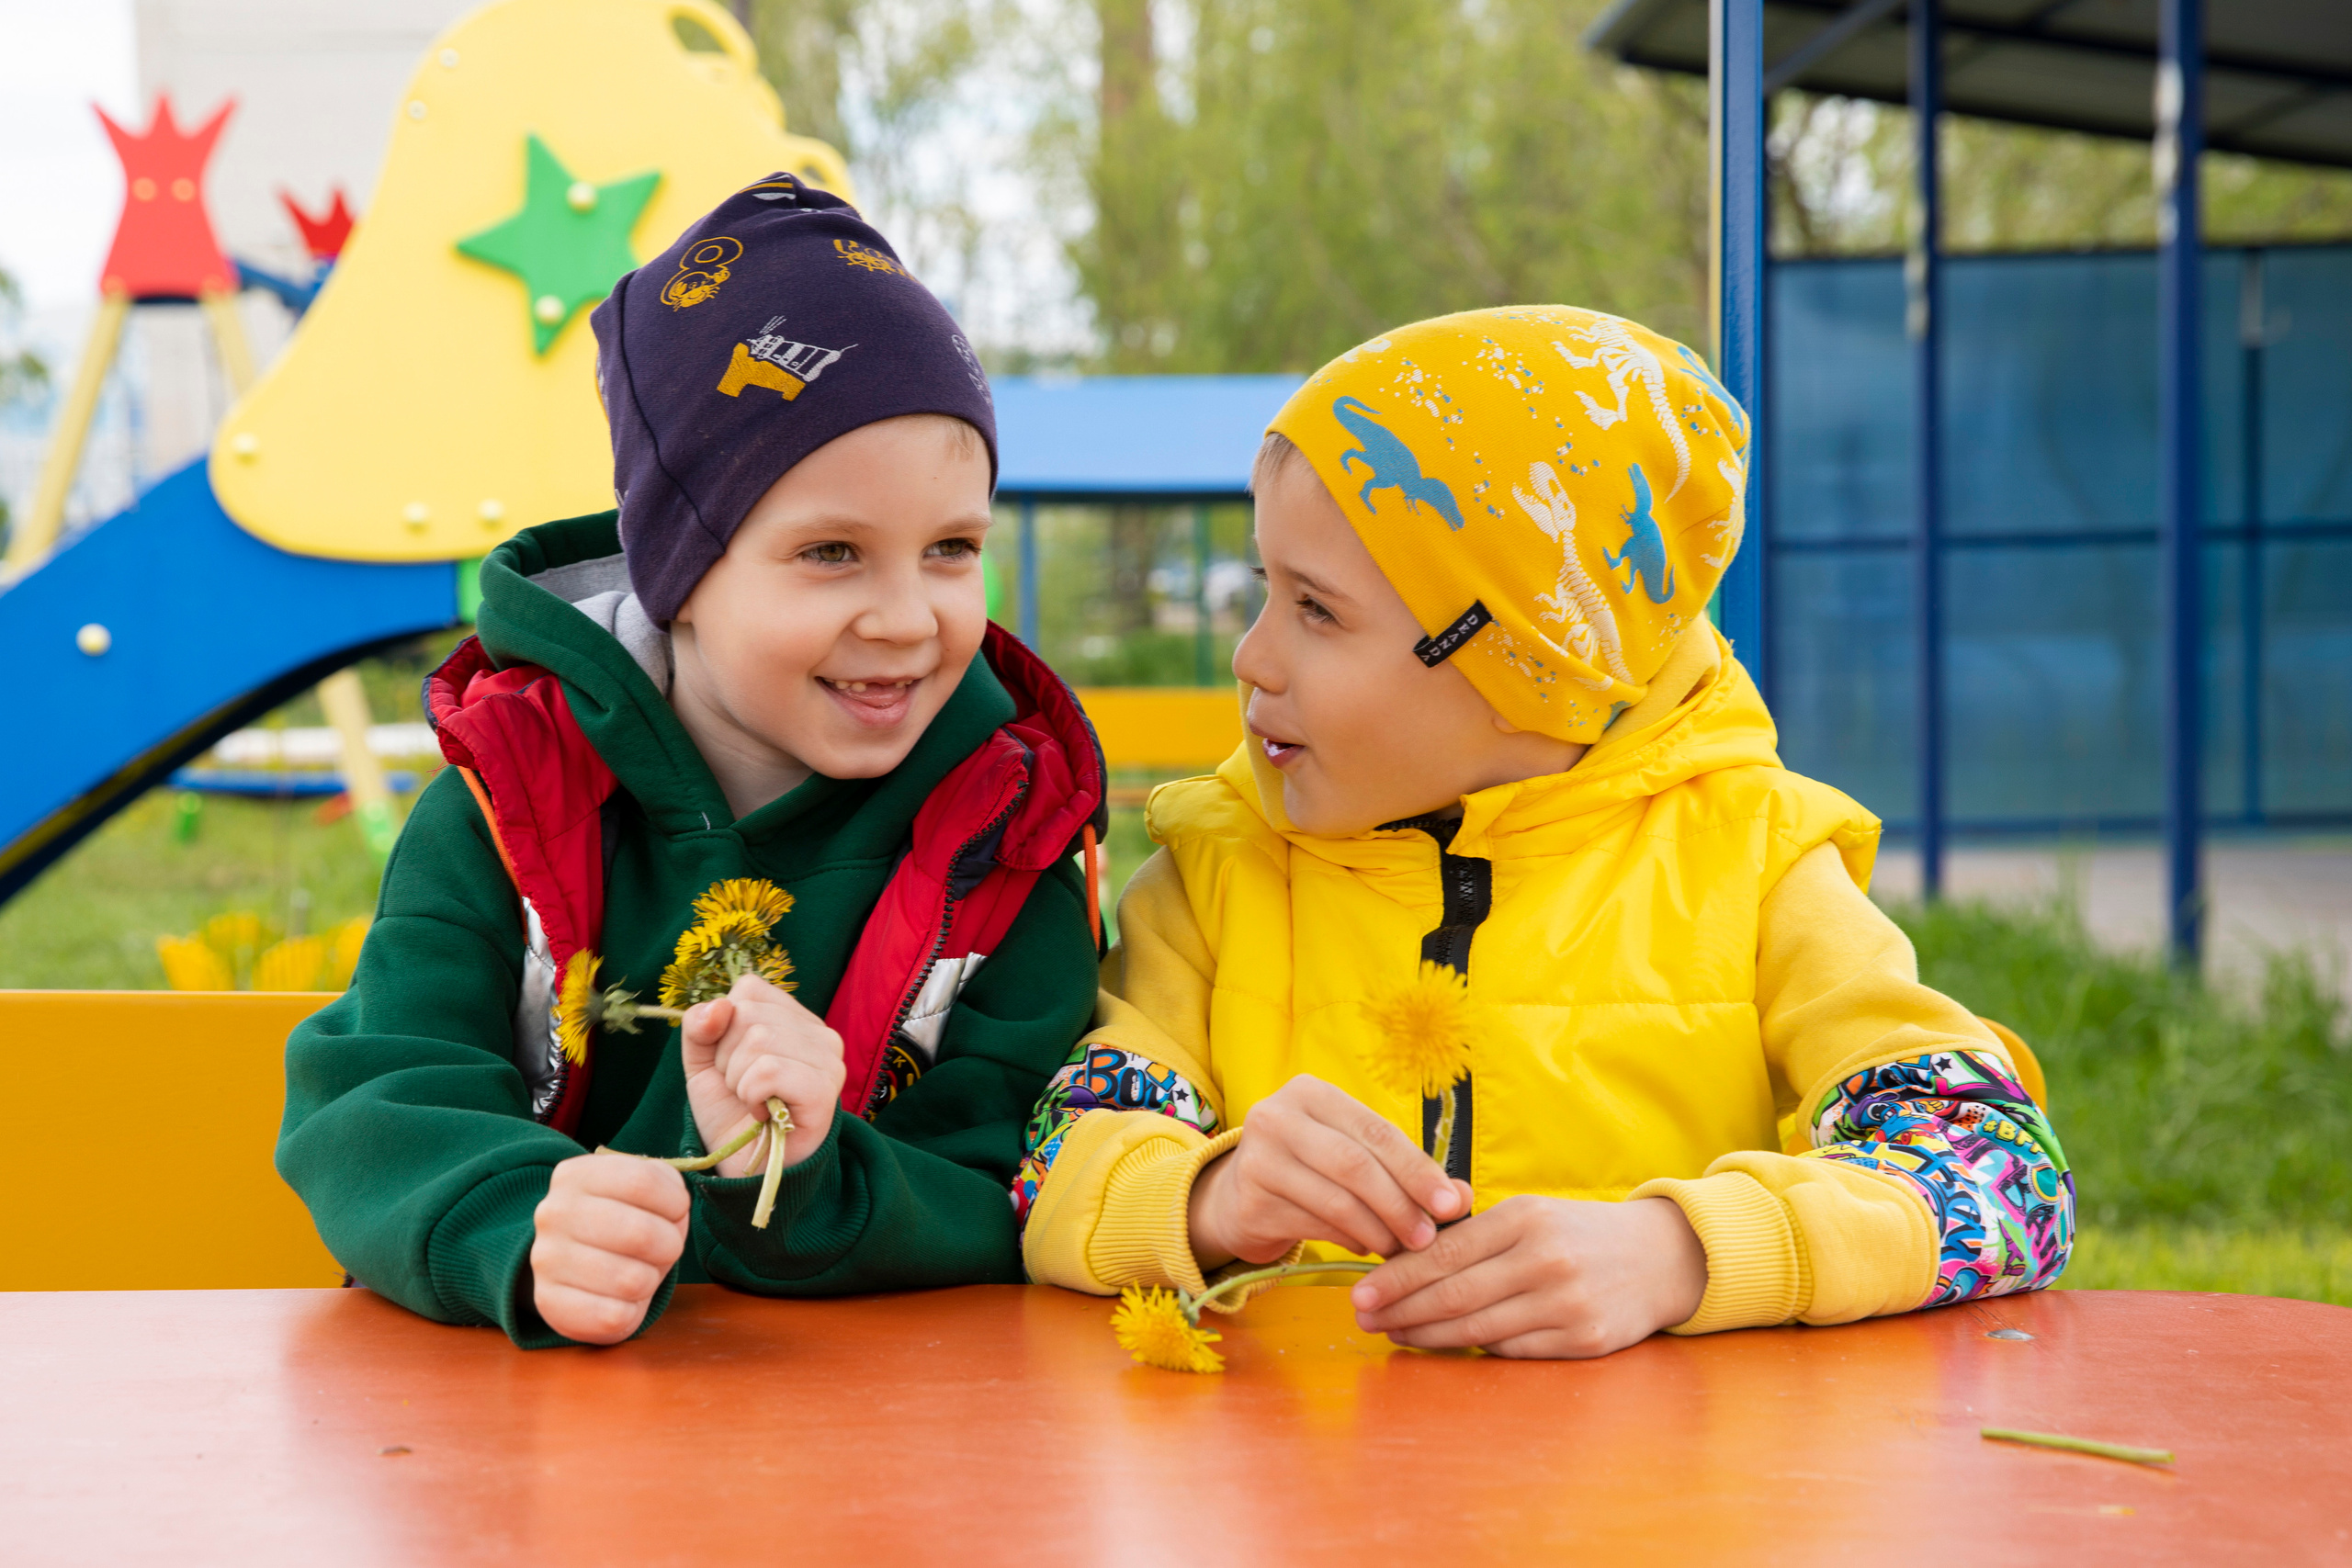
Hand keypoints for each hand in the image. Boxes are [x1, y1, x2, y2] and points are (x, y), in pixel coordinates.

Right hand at [530, 1152, 688, 1344]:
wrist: (577, 1268)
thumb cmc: (623, 1222)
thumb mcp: (644, 1190)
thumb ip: (665, 1185)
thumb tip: (676, 1206)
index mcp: (576, 1175)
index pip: (642, 1181)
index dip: (675, 1203)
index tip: (677, 1211)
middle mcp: (553, 1213)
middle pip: (641, 1233)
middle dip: (669, 1246)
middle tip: (664, 1248)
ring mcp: (546, 1259)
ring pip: (631, 1280)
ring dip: (650, 1279)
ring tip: (639, 1272)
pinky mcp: (549, 1302)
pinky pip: (614, 1316)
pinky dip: (631, 1310)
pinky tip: (620, 1298)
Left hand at [680, 972, 843, 1175]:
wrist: (747, 1170)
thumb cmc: (731, 1114)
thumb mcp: (703, 1063)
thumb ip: (700, 1028)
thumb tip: (718, 1006)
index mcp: (794, 1018)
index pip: (749, 990)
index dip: (725, 1028)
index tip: (734, 1063)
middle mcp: (819, 1032)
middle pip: (748, 1015)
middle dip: (727, 1059)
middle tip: (744, 1089)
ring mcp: (827, 1059)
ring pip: (757, 1041)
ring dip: (738, 1081)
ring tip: (753, 1102)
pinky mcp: (824, 1089)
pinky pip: (768, 1070)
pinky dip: (751, 1095)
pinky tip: (764, 1113)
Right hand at [1187, 1073, 1470, 1268]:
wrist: (1238, 1197)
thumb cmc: (1311, 1168)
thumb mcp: (1355, 1155)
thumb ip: (1406, 1171)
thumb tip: (1463, 1199)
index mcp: (1310, 1093)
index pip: (1376, 1131)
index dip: (1417, 1170)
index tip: (1451, 1205)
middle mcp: (1278, 1117)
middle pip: (1356, 1165)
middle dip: (1400, 1205)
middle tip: (1427, 1238)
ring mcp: (1258, 1159)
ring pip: (1337, 1201)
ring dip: (1379, 1231)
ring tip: (1399, 1247)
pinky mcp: (1250, 1202)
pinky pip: (1316, 1226)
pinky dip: (1350, 1240)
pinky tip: (1366, 1246)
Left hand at [1348, 1194, 1707, 1358]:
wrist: (1662, 1257)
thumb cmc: (1578, 1233)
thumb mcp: (1531, 1213)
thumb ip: (1475, 1233)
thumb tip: (1404, 1259)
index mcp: (1525, 1218)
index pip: (1446, 1252)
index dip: (1397, 1278)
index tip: (1360, 1292)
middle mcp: (1545, 1259)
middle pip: (1455, 1295)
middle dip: (1401, 1310)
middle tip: (1363, 1319)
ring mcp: (1566, 1303)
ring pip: (1478, 1329)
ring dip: (1427, 1336)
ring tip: (1395, 1334)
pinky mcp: (1584, 1340)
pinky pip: (1512, 1351)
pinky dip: (1475, 1348)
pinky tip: (1446, 1344)